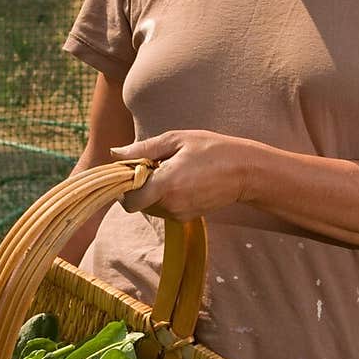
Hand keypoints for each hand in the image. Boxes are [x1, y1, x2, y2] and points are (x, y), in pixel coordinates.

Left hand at [111, 130, 254, 220]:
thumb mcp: (176, 140)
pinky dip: (165, 196)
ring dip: (152, 191)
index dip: (125, 186)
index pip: (129, 200)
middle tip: (156, 165)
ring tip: (172, 171)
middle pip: (138, 203)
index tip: (134, 169)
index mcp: (166, 184)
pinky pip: (164, 209)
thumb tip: (114, 153)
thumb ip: (143, 149)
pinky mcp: (187, 218)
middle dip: (140, 186)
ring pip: (150, 206)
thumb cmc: (211, 149)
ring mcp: (179, 214)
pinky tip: (182, 181)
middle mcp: (171, 205)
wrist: (245, 171)